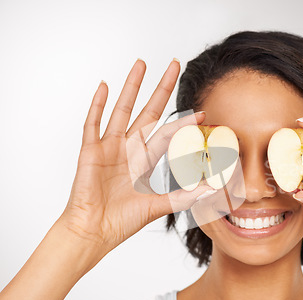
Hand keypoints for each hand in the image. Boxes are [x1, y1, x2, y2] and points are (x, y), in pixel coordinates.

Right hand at [58, 59, 212, 252]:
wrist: (93, 232)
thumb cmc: (121, 221)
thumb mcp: (158, 206)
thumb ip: (184, 198)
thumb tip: (212, 191)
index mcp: (143, 160)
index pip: (168, 134)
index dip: (184, 123)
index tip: (203, 112)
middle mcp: (128, 149)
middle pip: (148, 111)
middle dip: (161, 89)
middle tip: (174, 64)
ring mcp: (108, 147)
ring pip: (122, 110)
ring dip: (131, 87)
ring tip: (142, 64)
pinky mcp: (90, 152)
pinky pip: (93, 124)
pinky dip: (98, 105)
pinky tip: (106, 86)